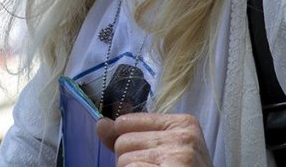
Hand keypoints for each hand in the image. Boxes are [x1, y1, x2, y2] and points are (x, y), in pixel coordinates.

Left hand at [96, 113, 211, 165]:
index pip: (125, 123)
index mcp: (184, 123)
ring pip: (123, 161)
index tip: (149, 156)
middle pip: (122, 142)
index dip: (129, 144)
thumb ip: (129, 135)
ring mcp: (179, 158)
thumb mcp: (163, 148)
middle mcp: (184, 138)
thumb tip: (101, 124)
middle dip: (129, 161)